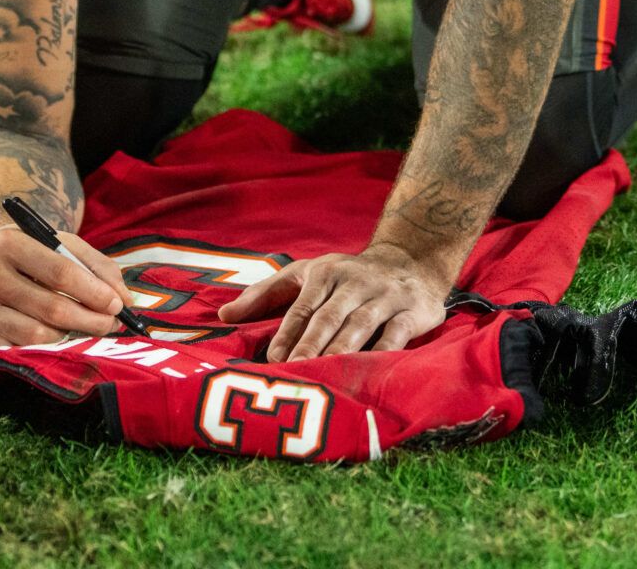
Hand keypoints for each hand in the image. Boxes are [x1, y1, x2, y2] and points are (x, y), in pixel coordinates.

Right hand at [0, 223, 131, 347]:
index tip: (117, 306)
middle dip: (89, 320)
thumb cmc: (26, 250)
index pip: (59, 273)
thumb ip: (96, 266)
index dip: (93, 292)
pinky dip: (41, 350)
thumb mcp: (58, 243)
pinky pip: (15, 351)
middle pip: (50, 308)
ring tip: (84, 330)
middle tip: (111, 325)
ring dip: (68, 338)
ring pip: (35, 335)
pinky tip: (55, 341)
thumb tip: (126, 301)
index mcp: (7, 243)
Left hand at [215, 244, 448, 360]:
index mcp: (326, 274)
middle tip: (294, 371)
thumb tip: (223, 315)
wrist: (410, 262)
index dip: (288, 332)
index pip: (303, 307)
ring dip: (343, 350)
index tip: (272, 359)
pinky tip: (370, 370)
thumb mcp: (305, 275)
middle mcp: (355, 282)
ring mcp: (385, 296)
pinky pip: (397, 333)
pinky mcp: (413, 311)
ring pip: (361, 325)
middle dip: (311, 345)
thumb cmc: (345, 276)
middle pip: (329, 317)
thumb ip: (265, 295)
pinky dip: (384, 351)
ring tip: (326, 374)